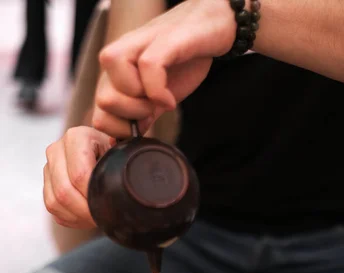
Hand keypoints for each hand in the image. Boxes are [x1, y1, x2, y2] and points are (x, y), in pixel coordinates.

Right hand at [44, 126, 113, 228]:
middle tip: (103, 218)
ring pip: (55, 202)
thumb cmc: (116, 153)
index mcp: (76, 137)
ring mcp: (49, 167)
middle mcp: (57, 150)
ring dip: (77, 217)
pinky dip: (70, 218)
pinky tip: (86, 218)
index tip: (108, 207)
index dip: (93, 197)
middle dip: (85, 211)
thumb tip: (126, 180)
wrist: (105, 151)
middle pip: (64, 191)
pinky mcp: (46, 183)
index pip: (79, 175)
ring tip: (95, 218)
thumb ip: (122, 161)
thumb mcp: (122, 153)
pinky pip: (53, 208)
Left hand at [92, 0, 236, 137]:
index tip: (144, 125)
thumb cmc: (184, 59)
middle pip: (103, 101)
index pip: (98, 113)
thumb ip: (141, 116)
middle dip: (131, 117)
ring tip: (161, 102)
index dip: (120, 129)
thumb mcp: (158, 96)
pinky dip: (159, 92)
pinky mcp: (163, 40)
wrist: (212, 25)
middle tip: (154, 111)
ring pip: (116, 84)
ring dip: (140, 104)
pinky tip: (170, 100)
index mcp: (116, 73)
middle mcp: (120, 56)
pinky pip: (148, 67)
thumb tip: (123, 142)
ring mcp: (139, 45)